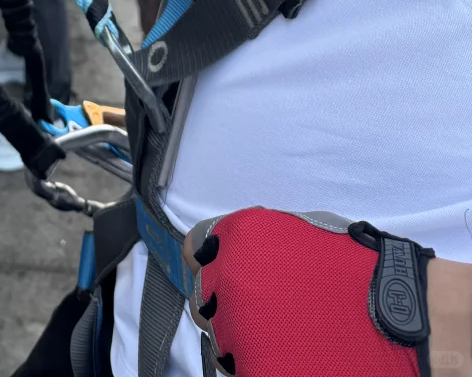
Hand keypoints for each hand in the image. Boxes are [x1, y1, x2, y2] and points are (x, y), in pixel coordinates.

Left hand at [184, 207, 434, 376]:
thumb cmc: (355, 269)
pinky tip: (289, 358)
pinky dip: (258, 366)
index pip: (193, 251)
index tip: (225, 272)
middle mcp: (227, 285)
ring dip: (241, 339)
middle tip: (265, 311)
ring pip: (220, 341)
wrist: (398, 316)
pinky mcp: (256, 373)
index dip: (210, 262)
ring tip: (282, 338)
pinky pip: (240, 370)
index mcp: (236, 242)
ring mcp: (238, 333)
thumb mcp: (296, 229)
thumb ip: (251, 241)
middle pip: (203, 298)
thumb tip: (225, 253)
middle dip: (226, 302)